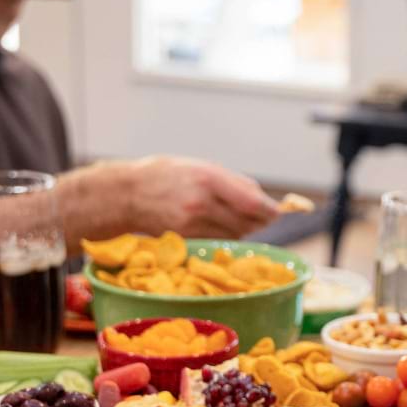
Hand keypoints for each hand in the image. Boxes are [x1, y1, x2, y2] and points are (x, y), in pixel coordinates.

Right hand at [124, 155, 278, 237]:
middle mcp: (202, 202)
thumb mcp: (200, 166)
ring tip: (238, 217)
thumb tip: (261, 198)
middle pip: (246, 221)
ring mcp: (192, 223)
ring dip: (244, 228)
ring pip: (234, 234)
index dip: (270, 210)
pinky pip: (218, 240)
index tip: (279, 212)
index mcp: (208, 178)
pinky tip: (220, 225)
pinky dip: (226, 235)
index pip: (251, 201)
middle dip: (260, 220)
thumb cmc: (167, 174)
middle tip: (265, 216)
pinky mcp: (186, 237)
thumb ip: (232, 181)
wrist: (127, 194)